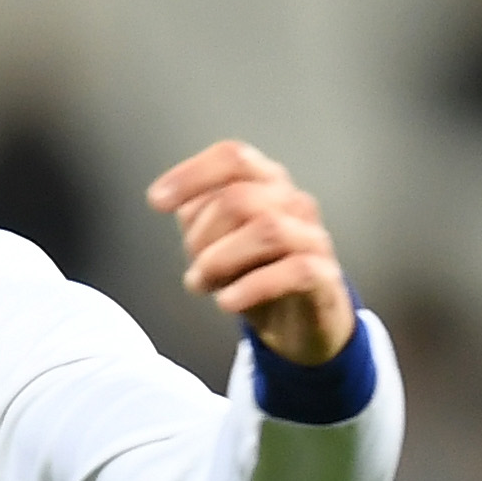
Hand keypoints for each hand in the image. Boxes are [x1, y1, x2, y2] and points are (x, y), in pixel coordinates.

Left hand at [147, 140, 356, 365]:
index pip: (232, 158)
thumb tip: (170, 200)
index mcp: (265, 184)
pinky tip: (228, 302)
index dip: (192, 175)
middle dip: (201, 236)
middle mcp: (292, 202)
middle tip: (193, 270)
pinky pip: (295, 270)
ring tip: (202, 285)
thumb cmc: (257, 273)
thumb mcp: (220, 241)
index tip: (157, 201)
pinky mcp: (324, 275)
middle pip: (239, 198)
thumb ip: (199, 216)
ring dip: (220, 261)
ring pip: (267, 229)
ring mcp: (312, 236)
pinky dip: (253, 287)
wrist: (302, 323)